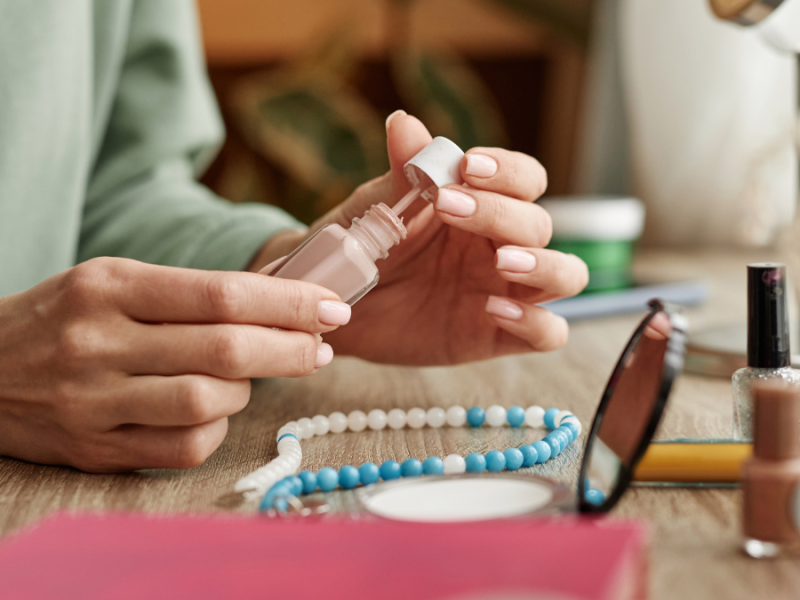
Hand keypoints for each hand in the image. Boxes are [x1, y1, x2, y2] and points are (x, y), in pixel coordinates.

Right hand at [0, 258, 350, 471]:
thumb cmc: (65, 316)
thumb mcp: (115, 282)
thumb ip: (191, 292)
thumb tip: (284, 300)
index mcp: (110, 287)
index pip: (223, 294)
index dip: (290, 302)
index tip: (332, 307)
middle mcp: (99, 343)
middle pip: (226, 350)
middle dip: (292, 348)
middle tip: (321, 345)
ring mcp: (93, 403)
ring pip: (210, 402)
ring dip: (249, 388)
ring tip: (251, 373)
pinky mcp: (95, 451)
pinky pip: (185, 448)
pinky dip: (217, 428)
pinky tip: (216, 409)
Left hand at [253, 113, 588, 363]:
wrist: (335, 303)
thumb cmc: (362, 246)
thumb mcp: (377, 208)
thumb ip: (401, 171)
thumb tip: (403, 122)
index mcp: (481, 206)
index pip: (525, 179)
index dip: (509, 171)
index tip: (469, 167)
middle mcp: (501, 246)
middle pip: (539, 224)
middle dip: (501, 214)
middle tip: (450, 209)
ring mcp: (505, 291)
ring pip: (567, 275)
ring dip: (544, 265)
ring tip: (502, 262)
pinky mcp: (496, 336)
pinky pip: (549, 333)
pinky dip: (536, 323)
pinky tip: (493, 310)